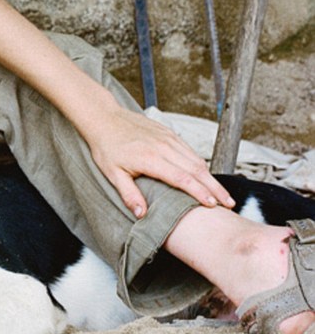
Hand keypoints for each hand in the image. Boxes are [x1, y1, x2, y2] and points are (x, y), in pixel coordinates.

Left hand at [83, 106, 234, 217]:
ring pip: (196, 159)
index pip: (181, 177)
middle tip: (229, 204)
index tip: (213, 205)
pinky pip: (189, 150)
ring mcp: (168, 138)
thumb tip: (142, 214)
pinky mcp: (169, 133)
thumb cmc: (106, 147)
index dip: (199, 192)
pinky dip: (201, 164)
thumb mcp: (112, 174)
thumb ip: (129, 194)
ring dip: (211, 177)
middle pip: (196, 169)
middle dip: (214, 188)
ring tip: (223, 195)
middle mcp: (163, 146)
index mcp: (150, 158)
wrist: (104, 118)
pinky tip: (207, 176)